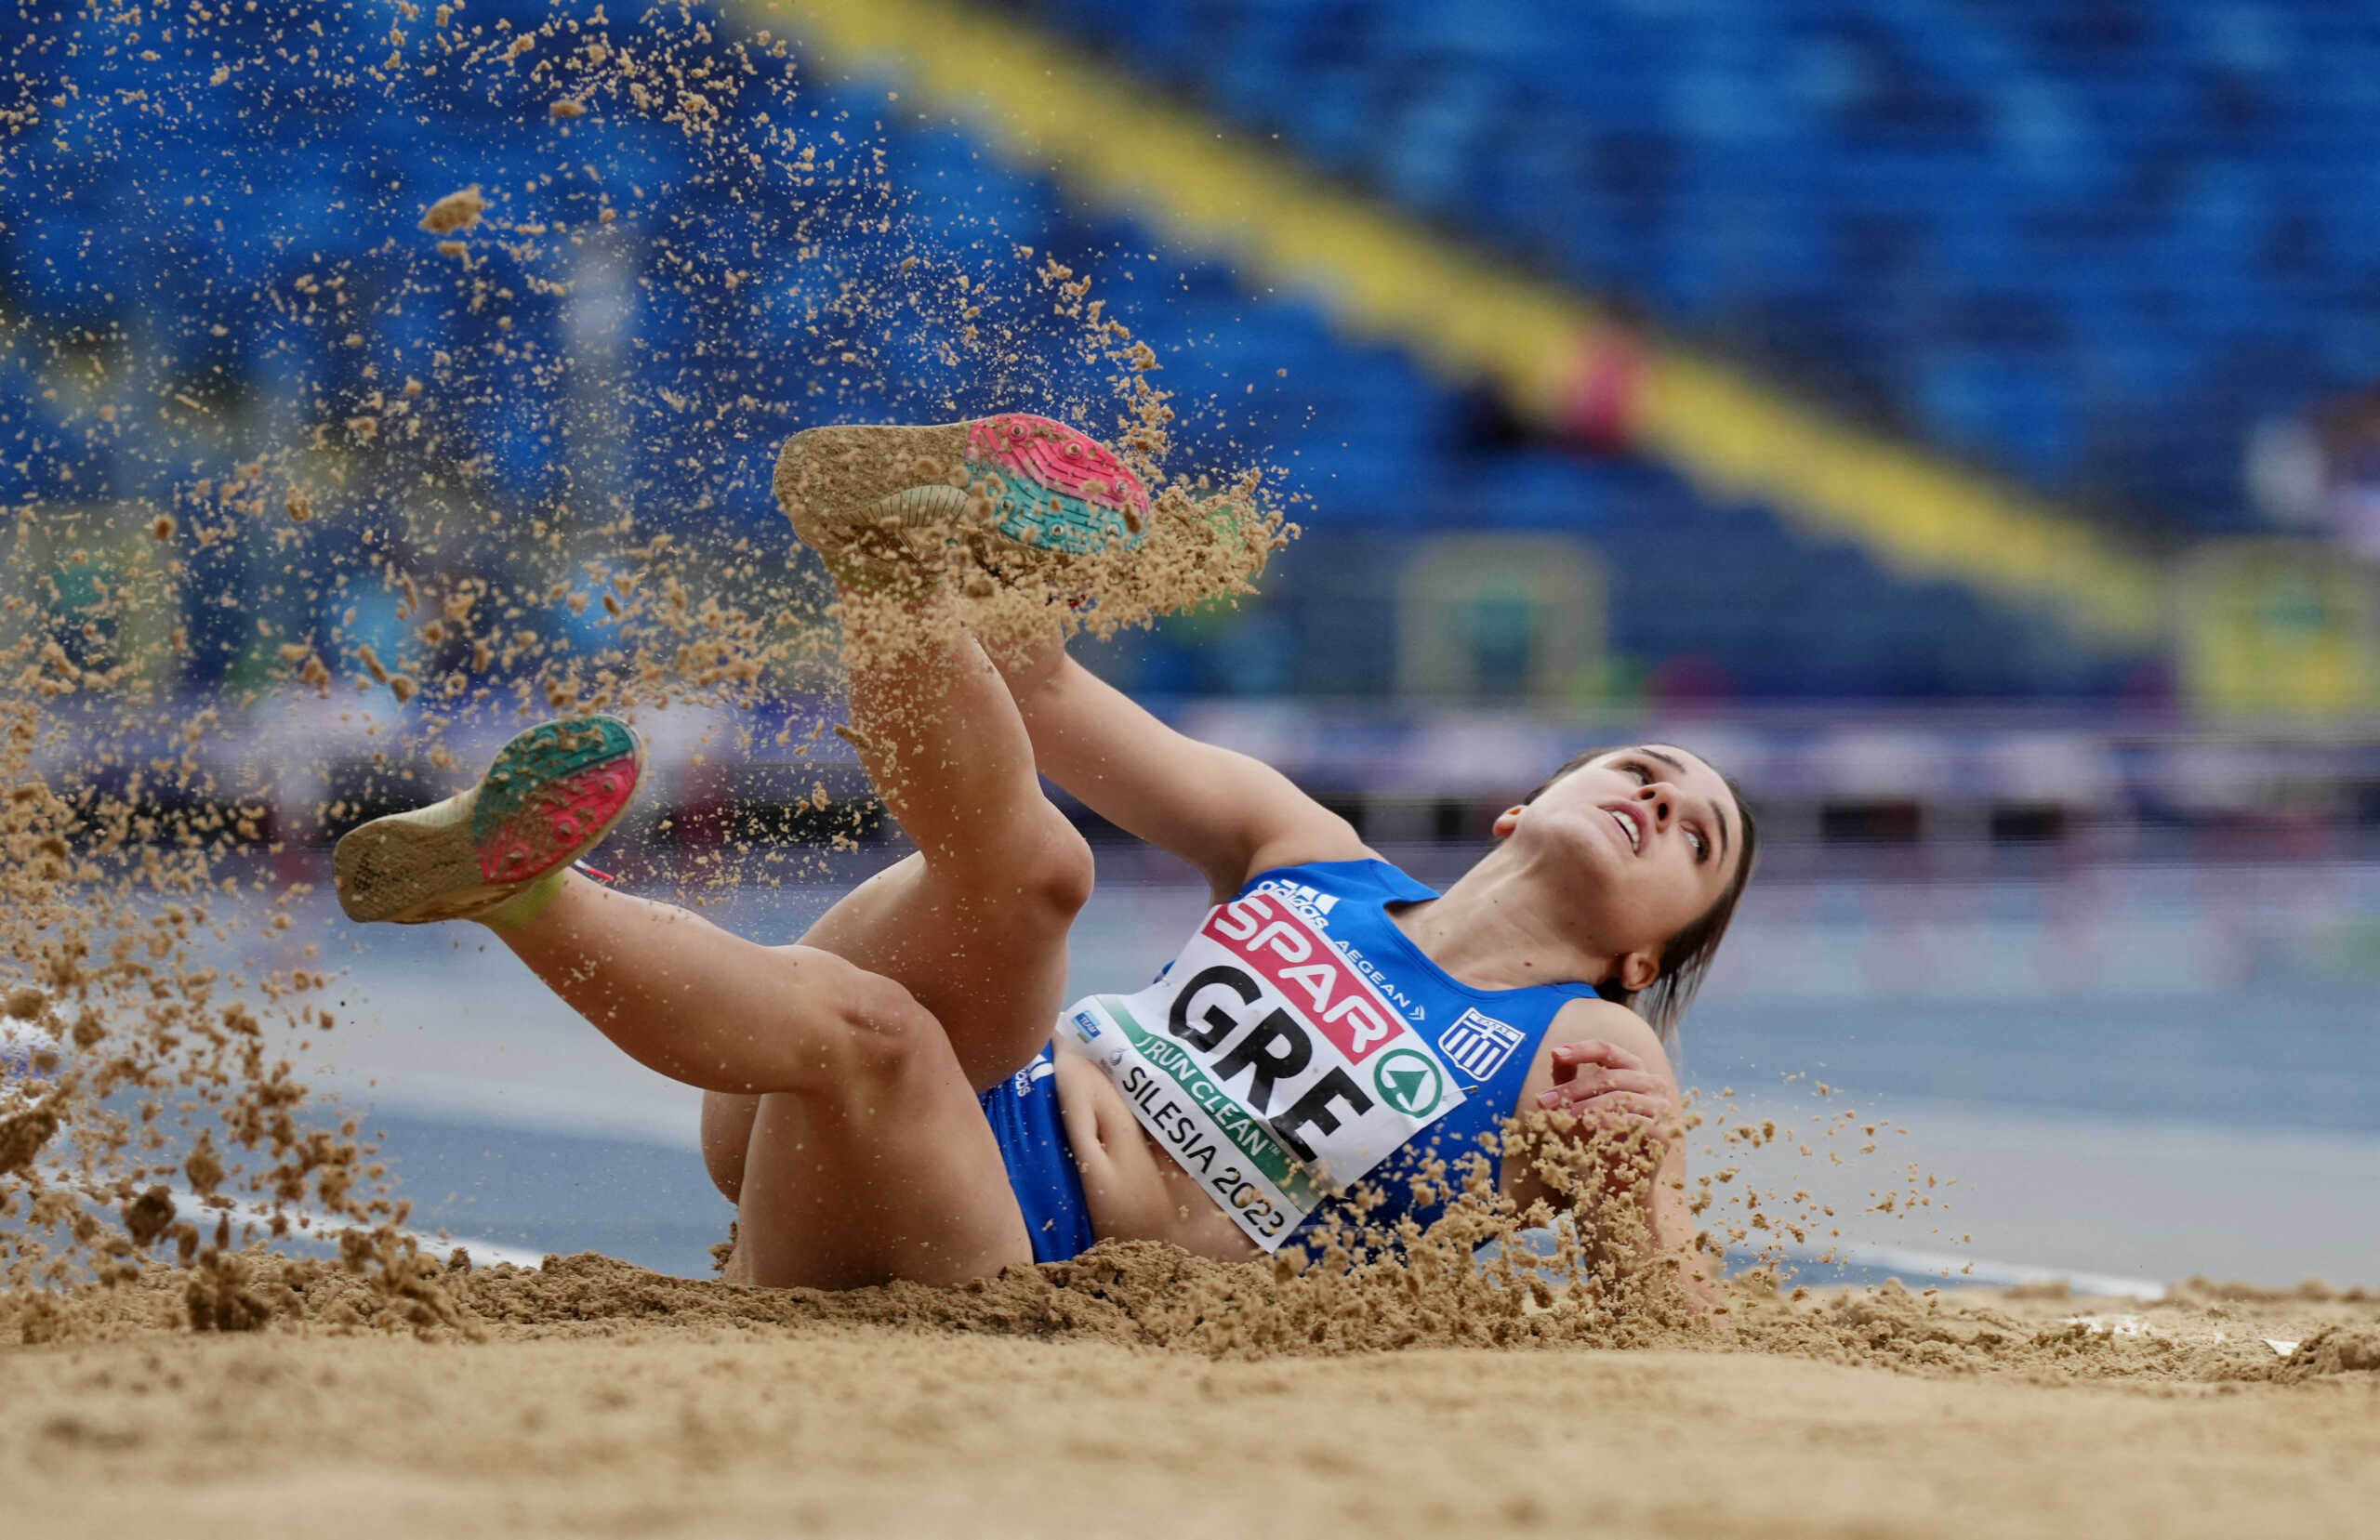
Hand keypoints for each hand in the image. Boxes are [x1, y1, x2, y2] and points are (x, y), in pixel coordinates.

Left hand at [1534, 1038, 1681, 1176]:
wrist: (1617, 1181)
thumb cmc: (1597, 1136)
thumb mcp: (1578, 1103)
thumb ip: (1569, 1078)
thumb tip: (1556, 1054)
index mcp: (1633, 1070)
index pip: (1607, 1051)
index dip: (1581, 1050)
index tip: (1555, 1054)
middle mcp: (1652, 1084)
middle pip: (1609, 1077)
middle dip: (1572, 1088)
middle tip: (1543, 1101)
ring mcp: (1661, 1108)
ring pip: (1620, 1098)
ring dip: (1585, 1107)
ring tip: (1560, 1118)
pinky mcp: (1663, 1134)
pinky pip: (1636, 1123)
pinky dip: (1609, 1123)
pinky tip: (1589, 1129)